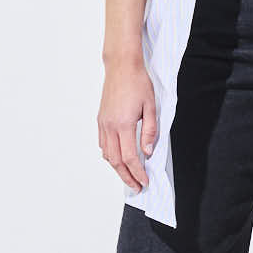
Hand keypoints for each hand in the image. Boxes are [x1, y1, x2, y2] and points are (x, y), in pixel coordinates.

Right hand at [97, 58, 157, 190]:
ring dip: (118, 168)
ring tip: (129, 175)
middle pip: (116, 161)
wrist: (121, 66)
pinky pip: (103, 144)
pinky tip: (118, 158)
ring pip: (107, 154)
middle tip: (137, 186)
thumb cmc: (138, 82)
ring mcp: (103, 123)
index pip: (131, 157)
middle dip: (127, 177)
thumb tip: (148, 151)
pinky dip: (110, 155)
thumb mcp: (151, 106)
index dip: (138, 172)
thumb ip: (150, 131)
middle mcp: (110, 126)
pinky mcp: (100, 120)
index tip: (145, 181)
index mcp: (124, 124)